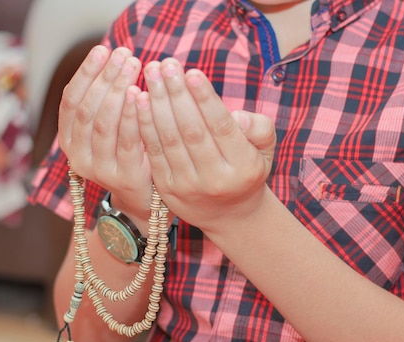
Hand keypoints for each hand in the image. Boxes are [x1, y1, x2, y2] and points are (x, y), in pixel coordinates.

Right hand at [58, 45, 152, 217]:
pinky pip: (126, 141)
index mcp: (70, 140)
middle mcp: (78, 156)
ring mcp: (99, 169)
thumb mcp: (110, 128)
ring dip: (117, 91)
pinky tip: (141, 94)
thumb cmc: (129, 151)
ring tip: (133, 67)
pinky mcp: (123, 177)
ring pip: (103, 124)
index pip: (70, 101)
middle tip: (124, 54)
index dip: (85, 73)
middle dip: (105, 78)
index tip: (102, 49)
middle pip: (87, 109)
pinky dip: (132, 115)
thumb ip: (105, 101)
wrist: (144, 196)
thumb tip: (113, 56)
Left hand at [135, 58, 276, 231]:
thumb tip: (238, 116)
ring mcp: (188, 186)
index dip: (205, 99)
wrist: (230, 215)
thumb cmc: (247, 169)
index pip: (222, 127)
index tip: (192, 72)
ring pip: (170, 140)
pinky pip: (153, 152)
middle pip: (192, 131)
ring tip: (150, 75)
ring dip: (156, 104)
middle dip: (176, 95)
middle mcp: (215, 179)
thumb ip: (260, 129)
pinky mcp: (167, 189)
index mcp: (243, 166)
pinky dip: (144, 125)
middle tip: (165, 64)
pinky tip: (138, 100)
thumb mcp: (265, 150)